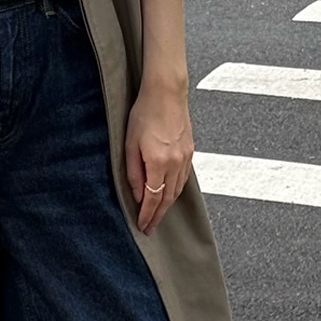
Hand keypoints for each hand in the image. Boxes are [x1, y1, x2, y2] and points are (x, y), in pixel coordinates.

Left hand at [125, 79, 192, 234]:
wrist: (166, 92)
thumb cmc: (144, 113)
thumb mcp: (130, 144)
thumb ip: (134, 173)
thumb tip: (138, 196)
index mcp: (159, 162)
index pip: (154, 199)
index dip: (148, 215)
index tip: (143, 227)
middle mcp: (176, 163)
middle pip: (168, 199)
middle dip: (159, 216)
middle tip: (150, 228)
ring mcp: (186, 157)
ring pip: (178, 190)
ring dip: (168, 205)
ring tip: (158, 215)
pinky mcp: (190, 151)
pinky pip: (184, 178)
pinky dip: (176, 190)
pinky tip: (169, 193)